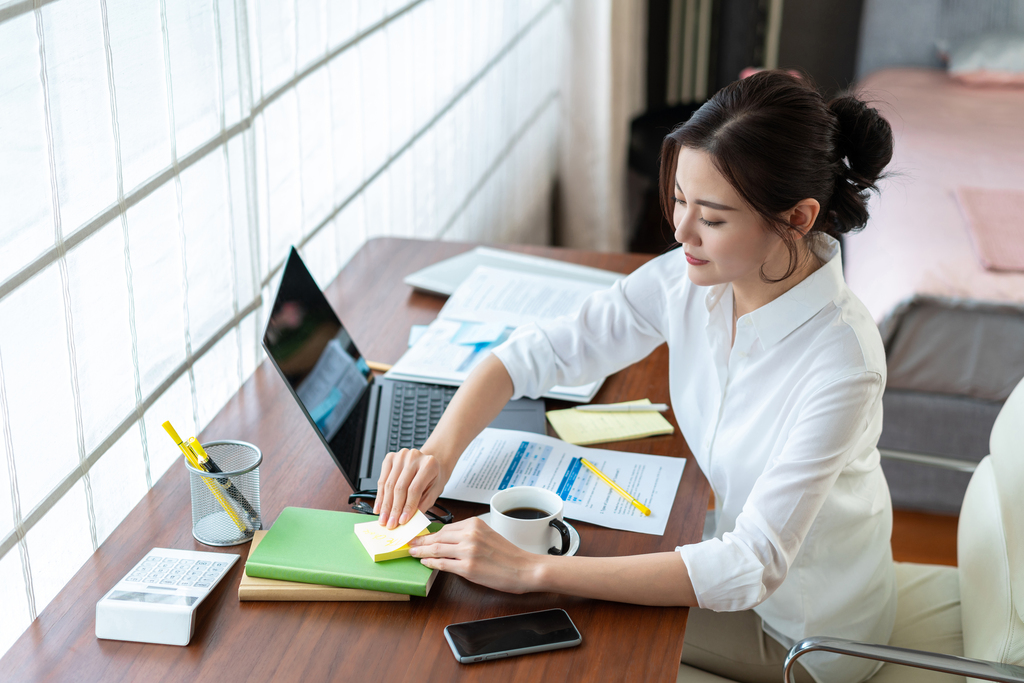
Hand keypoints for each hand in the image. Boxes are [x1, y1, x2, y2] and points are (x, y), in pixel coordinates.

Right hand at [374, 448, 446, 528]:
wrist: (430, 462)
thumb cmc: (434, 476)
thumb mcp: (435, 491)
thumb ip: (423, 504)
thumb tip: (410, 520)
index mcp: (428, 464)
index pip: (414, 489)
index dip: (407, 507)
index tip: (402, 521)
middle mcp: (413, 457)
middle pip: (400, 487)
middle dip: (394, 509)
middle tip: (390, 523)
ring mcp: (400, 456)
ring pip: (389, 485)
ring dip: (385, 505)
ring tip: (384, 519)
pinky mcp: (390, 458)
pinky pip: (382, 480)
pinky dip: (380, 496)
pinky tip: (379, 507)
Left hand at [407, 518, 543, 593]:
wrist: (524, 568)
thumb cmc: (509, 554)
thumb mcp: (488, 535)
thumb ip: (468, 534)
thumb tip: (447, 539)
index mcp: (475, 524)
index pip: (445, 528)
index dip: (430, 533)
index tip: (420, 535)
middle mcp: (470, 535)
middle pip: (438, 537)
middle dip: (422, 541)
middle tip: (410, 543)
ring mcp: (468, 551)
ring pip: (437, 549)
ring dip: (422, 551)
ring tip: (413, 552)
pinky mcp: (468, 567)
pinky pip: (443, 564)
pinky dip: (431, 563)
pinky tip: (425, 562)